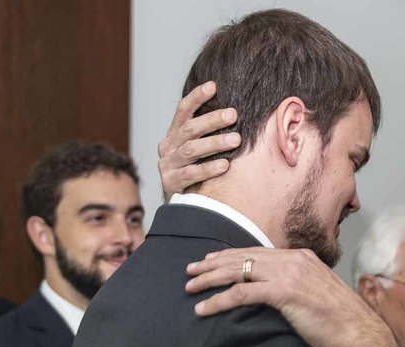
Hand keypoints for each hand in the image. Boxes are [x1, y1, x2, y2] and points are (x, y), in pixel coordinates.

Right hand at [158, 81, 238, 199]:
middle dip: (212, 120)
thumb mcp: (198, 148)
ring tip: (236, 140)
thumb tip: (237, 111)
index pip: (183, 110)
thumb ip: (208, 132)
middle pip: (190, 129)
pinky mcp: (171, 183)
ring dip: (214, 143)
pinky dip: (208, 169)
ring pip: (191, 150)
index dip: (196, 97)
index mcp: (174, 134)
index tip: (213, 86)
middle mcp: (168, 146)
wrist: (180, 202)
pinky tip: (225, 165)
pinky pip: (191, 174)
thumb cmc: (196, 170)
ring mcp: (168, 165)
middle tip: (234, 114)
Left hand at [186, 247, 397, 346]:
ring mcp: (289, 274)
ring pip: (238, 272)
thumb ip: (298, 286)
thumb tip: (279, 293)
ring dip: (209, 280)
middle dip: (212, 264)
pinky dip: (219, 301)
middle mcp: (293, 260)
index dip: (230, 256)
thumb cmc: (340, 321)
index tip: (210, 261)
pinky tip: (204, 308)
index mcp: (301, 258)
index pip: (257, 252)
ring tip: (190, 288)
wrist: (357, 332)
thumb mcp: (318, 294)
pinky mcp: (284, 292)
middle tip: (190, 271)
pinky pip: (242, 294)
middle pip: (243, 257)